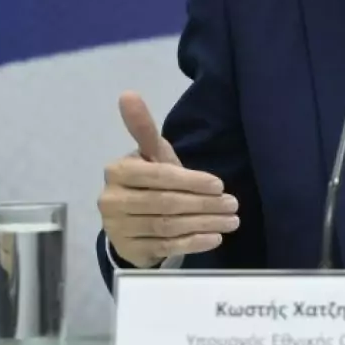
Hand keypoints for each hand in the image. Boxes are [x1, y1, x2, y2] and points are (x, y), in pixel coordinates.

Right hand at [97, 91, 239, 267]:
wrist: (132, 221)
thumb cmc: (149, 181)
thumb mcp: (151, 155)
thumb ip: (143, 128)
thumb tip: (128, 93)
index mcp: (117, 172)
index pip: (160, 176)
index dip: (191, 181)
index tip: (219, 184)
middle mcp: (112, 201)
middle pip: (166, 203)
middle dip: (204, 204)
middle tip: (233, 204)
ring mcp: (118, 229)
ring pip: (168, 226)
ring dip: (204, 223)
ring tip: (231, 221)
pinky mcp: (129, 252)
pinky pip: (166, 247)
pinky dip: (193, 243)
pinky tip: (215, 238)